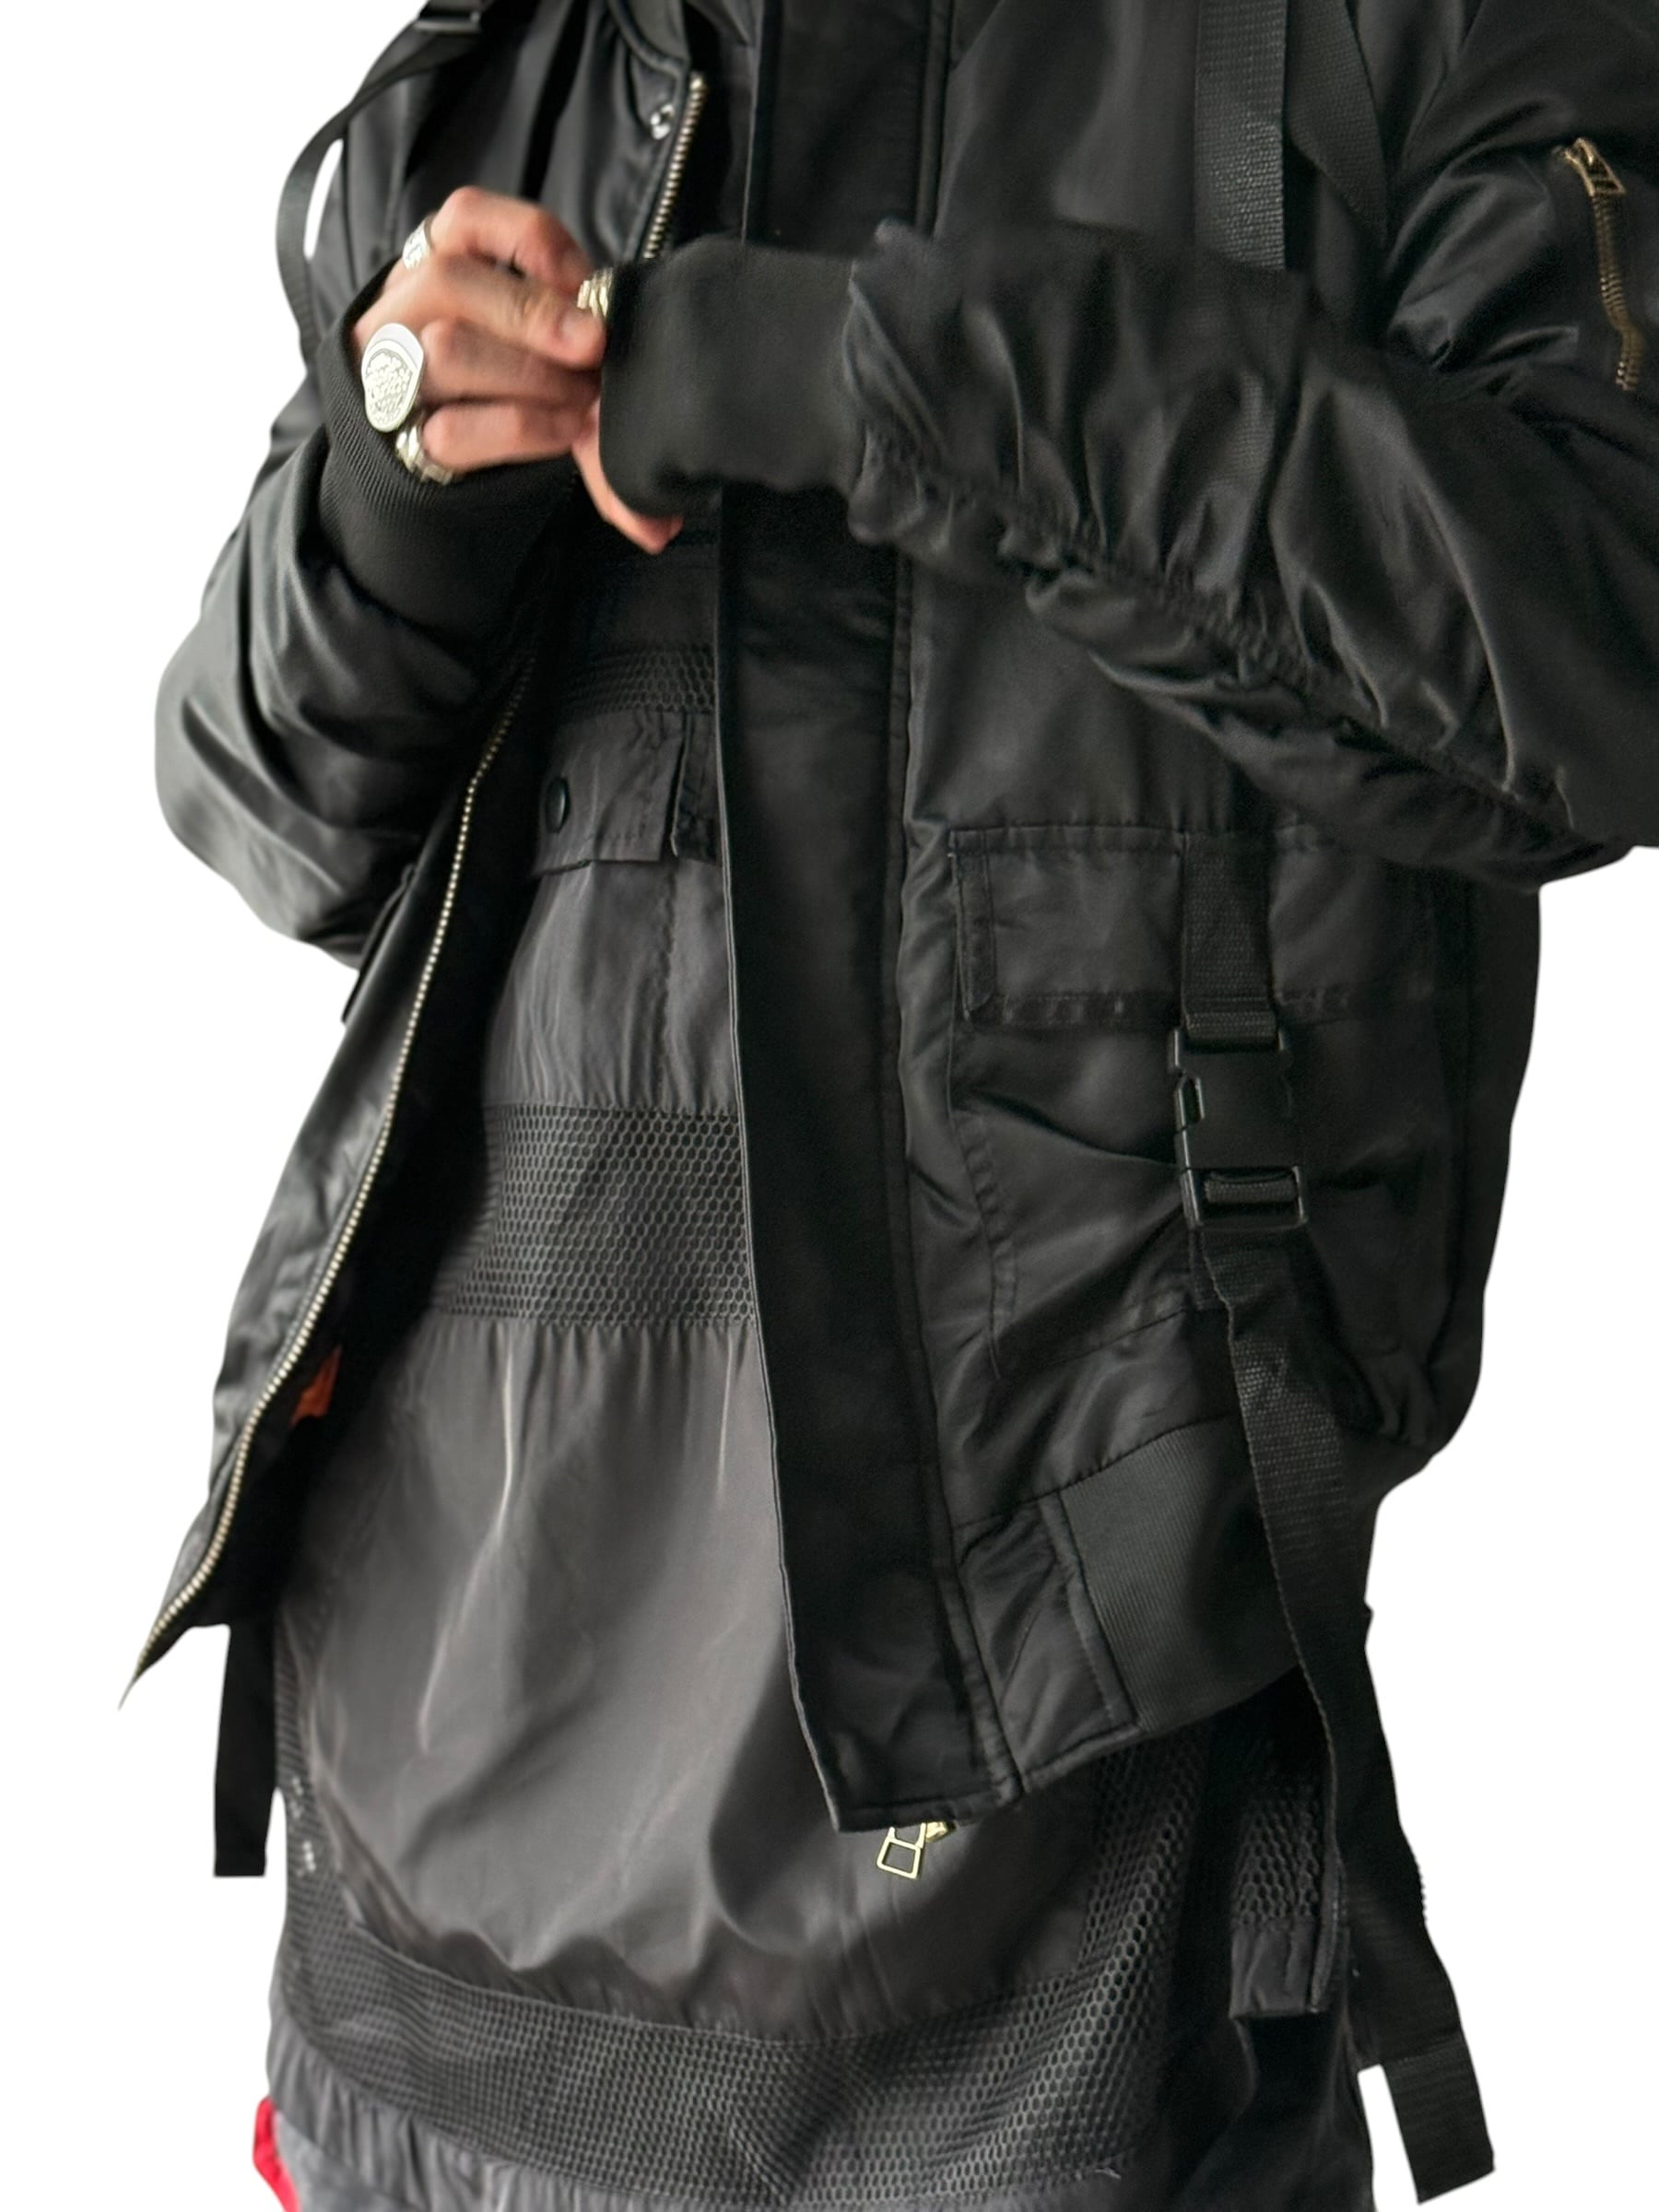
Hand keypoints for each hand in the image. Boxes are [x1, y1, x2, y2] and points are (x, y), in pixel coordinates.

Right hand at [352, 186, 681, 552]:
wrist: (461, 463)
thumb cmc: (515, 380)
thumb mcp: (543, 337)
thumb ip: (576, 326)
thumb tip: (611, 331)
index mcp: (435, 261)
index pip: (464, 216)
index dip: (529, 241)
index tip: (582, 282)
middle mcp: (401, 309)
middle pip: (447, 280)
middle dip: (533, 314)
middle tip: (592, 349)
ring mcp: (389, 375)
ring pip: (444, 350)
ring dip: (530, 374)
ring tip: (582, 397)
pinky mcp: (402, 441)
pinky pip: (453, 430)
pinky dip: (524, 427)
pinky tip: (564, 431)